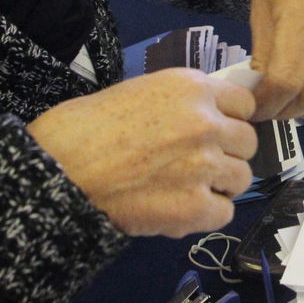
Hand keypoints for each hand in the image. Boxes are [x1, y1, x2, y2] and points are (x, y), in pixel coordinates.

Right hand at [27, 69, 257, 237]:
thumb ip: (180, 103)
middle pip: (247, 142)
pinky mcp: (194, 206)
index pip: (244, 104)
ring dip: (219, 185)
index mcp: (191, 87)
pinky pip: (224, 212)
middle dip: (227, 154)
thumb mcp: (139, 92)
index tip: (215, 132)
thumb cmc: (83, 128)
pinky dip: (205, 215)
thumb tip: (206, 118)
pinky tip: (178, 210)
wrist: (56, 171)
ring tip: (186, 189)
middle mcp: (206, 122)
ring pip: (241, 177)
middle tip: (197, 164)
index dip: (230, 120)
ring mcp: (204, 164)